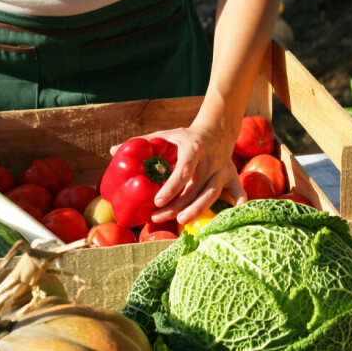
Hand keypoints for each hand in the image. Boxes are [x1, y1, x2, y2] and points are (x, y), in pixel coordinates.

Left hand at [109, 125, 246, 224]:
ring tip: (181, 222)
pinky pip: (238, 191)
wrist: (216, 129)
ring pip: (212, 194)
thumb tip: (113, 151)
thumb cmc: (185, 137)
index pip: (183, 171)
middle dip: (177, 205)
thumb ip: (141, 143)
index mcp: (192, 148)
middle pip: (194, 188)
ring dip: (198, 210)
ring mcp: (222, 169)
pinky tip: (230, 217)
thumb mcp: (165, 135)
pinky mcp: (231, 175)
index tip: (157, 201)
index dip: (171, 188)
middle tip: (157, 217)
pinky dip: (238, 203)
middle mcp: (209, 160)